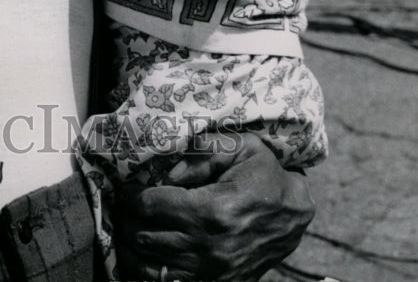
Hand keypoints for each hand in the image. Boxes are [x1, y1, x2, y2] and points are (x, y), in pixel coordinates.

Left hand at [113, 134, 314, 281]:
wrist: (295, 214)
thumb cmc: (264, 175)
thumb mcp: (238, 148)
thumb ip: (199, 153)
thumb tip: (163, 171)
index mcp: (213, 209)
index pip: (152, 205)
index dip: (131, 196)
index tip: (125, 189)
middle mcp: (210, 246)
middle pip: (145, 237)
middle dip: (127, 220)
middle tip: (123, 207)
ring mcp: (214, 271)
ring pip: (152, 267)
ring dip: (132, 248)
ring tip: (127, 230)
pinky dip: (151, 272)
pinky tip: (145, 255)